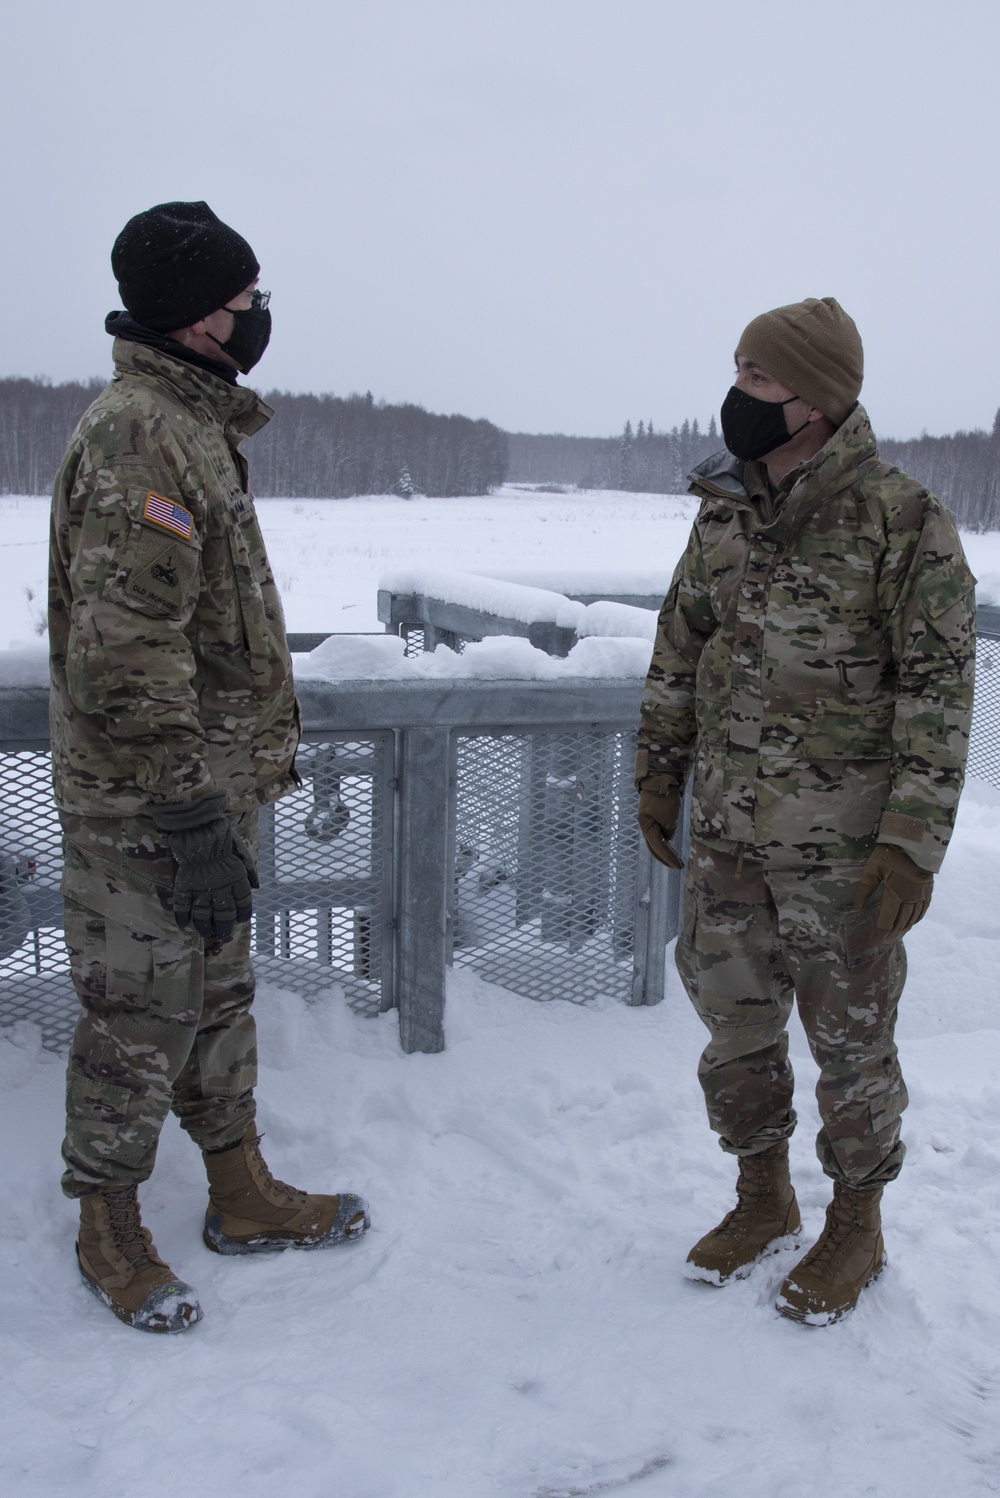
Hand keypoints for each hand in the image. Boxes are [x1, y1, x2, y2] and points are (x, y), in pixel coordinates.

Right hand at [148, 792, 258, 942]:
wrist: (197, 824)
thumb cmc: (221, 834)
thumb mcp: (241, 849)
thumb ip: (249, 869)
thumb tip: (256, 887)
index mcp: (236, 876)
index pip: (243, 902)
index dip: (242, 913)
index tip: (240, 920)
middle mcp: (220, 885)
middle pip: (223, 913)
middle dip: (223, 926)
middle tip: (221, 935)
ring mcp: (200, 885)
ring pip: (202, 913)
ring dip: (203, 925)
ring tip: (204, 933)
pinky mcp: (183, 883)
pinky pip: (182, 904)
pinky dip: (182, 916)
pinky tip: (183, 924)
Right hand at [637, 775, 683, 869]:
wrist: (659, 777)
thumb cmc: (665, 797)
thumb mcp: (669, 816)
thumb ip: (668, 830)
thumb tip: (667, 837)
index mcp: (646, 826)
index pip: (658, 846)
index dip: (668, 857)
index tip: (679, 865)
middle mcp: (645, 825)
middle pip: (653, 847)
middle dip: (665, 858)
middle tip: (677, 866)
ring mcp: (648, 821)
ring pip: (655, 841)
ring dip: (664, 851)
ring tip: (675, 859)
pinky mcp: (652, 817)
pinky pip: (657, 833)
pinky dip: (664, 842)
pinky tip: (669, 845)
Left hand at [854, 843, 932, 941]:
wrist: (915, 841)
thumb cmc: (890, 853)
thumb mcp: (873, 869)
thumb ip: (865, 889)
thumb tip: (856, 907)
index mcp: (895, 894)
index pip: (887, 920)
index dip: (881, 931)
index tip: (875, 938)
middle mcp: (910, 898)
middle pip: (901, 922)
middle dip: (893, 933)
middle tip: (886, 941)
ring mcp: (921, 895)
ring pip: (913, 918)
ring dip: (905, 928)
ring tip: (897, 935)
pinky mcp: (928, 890)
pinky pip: (923, 910)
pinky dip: (916, 919)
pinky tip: (912, 922)